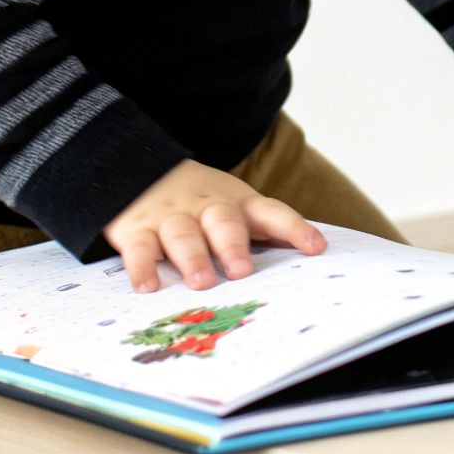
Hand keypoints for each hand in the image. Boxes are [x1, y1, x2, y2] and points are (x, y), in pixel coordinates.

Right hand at [103, 159, 323, 292]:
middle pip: (224, 223)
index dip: (295, 228)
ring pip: (183, 235)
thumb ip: (265, 229)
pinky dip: (142, 266)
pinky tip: (147, 286)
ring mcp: (172, 218)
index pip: (272, 213)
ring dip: (193, 258)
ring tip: (202, 282)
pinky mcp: (137, 229)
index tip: (315, 248)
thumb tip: (313, 253)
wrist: (140, 167)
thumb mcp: (235, 206)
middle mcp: (207, 208)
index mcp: (238, 204)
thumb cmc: (201, 202)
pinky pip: (138, 247)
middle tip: (242, 271)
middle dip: (234, 247)